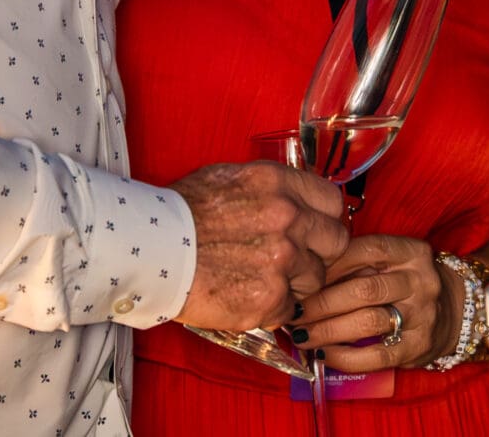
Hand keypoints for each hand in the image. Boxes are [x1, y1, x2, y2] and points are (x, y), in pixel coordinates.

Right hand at [170, 161, 351, 331]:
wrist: (151, 250)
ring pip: (315, 279)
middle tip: (295, 259)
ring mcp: (283, 261)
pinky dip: (272, 308)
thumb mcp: (231, 178)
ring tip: (261, 280)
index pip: (333, 202)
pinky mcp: (270, 299)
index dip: (324, 218)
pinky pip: (289, 309)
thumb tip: (294, 200)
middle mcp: (289, 220)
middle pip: (336, 241)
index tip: (314, 229)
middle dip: (319, 252)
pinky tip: (246, 297)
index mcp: (280, 185)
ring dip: (295, 283)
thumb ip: (271, 190)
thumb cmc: (182, 213)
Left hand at [293, 233, 446, 371]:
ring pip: (367, 321)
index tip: (302, 275)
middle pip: (362, 289)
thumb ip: (358, 263)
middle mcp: (419, 280)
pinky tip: (323, 354)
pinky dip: (344, 356)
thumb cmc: (407, 283)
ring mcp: (422, 315)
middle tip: (294, 312)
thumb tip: (305, 278)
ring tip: (301, 335)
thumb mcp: (392, 262)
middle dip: (321, 302)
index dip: (330, 263)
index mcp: (411, 251)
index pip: (365, 250)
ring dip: (327, 330)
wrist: (457, 310)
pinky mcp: (418, 347)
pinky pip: (376, 355)